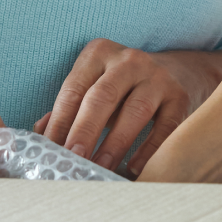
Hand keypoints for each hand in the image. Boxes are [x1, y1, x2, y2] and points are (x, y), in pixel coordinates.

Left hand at [35, 38, 192, 174]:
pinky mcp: (180, 95)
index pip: (73, 90)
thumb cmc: (122, 88)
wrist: (178, 72)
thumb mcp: (92, 87)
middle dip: (84, 131)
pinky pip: (165, 126)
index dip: (60, 123)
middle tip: (72, 159)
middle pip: (102, 97)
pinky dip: (150, 149)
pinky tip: (135, 167)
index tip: (50, 152)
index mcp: (98, 54)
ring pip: (135, 111)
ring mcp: (158, 76)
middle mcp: (129, 60)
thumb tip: (41, 134)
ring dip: (115, 143)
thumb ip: (67, 108)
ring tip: (100, 167)